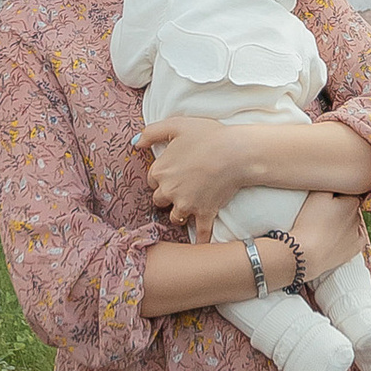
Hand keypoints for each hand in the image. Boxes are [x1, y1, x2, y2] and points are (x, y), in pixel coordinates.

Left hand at [139, 115, 259, 229]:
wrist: (235, 152)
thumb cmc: (207, 135)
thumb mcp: (176, 125)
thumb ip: (152, 132)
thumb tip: (135, 143)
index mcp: (160, 171)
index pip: (152, 180)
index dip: (162, 176)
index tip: (173, 172)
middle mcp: (169, 191)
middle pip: (160, 200)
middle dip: (168, 196)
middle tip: (181, 188)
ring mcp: (187, 205)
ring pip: (175, 217)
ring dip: (180, 213)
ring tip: (189, 207)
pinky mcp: (205, 213)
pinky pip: (200, 232)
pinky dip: (201, 239)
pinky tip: (201, 246)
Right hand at [287, 188, 366, 282]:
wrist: (306, 253)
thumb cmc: (309, 223)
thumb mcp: (317, 194)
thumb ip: (331, 183)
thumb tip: (340, 179)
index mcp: (352, 202)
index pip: (348, 192)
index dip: (336, 195)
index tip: (325, 200)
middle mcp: (358, 217)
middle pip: (350, 207)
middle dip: (340, 208)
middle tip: (322, 214)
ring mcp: (358, 234)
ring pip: (352, 222)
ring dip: (343, 222)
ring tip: (325, 228)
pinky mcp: (355, 248)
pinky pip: (355, 238)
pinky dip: (347, 236)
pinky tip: (335, 237)